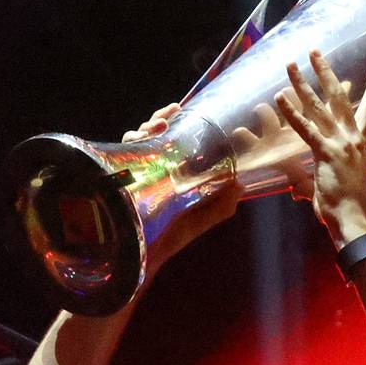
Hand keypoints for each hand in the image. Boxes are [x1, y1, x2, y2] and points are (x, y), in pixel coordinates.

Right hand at [121, 101, 239, 279]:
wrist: (148, 254)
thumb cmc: (171, 238)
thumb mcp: (201, 219)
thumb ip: (220, 205)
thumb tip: (242, 185)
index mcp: (168, 175)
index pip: (169, 142)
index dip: (175, 124)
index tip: (182, 110)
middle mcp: (150, 170)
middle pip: (152, 134)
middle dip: (159, 118)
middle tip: (172, 111)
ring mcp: (135, 172)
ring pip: (137, 137)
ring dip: (148, 125)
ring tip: (160, 125)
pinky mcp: (123, 175)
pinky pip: (125, 150)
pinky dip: (134, 138)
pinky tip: (144, 135)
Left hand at [275, 50, 365, 244]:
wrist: (351, 219)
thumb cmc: (344, 207)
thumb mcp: (329, 187)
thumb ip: (309, 182)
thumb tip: (294, 189)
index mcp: (358, 144)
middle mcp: (352, 139)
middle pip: (338, 98)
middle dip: (326, 73)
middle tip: (315, 52)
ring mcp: (340, 144)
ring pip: (319, 107)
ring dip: (302, 84)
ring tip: (291, 65)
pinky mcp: (327, 153)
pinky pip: (306, 128)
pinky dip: (291, 113)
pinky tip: (280, 97)